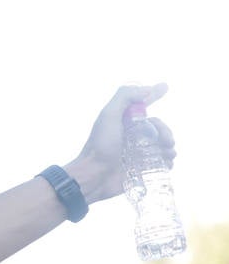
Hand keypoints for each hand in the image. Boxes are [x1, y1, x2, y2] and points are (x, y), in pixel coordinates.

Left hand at [69, 83, 171, 202]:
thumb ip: (124, 97)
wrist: (93, 176)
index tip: (165, 88)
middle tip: (167, 141)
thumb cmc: (100, 145)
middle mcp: (131, 136)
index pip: (142, 106)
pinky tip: (167, 162)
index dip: (153, 95)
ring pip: (162, 145)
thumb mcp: (109, 116)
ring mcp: (136, 153)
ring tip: (168, 153)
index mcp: (123, 122)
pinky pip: (160, 162)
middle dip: (165, 131)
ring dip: (170, 147)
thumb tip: (147, 89)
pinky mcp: (140, 169)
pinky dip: (167, 161)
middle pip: (157, 128)